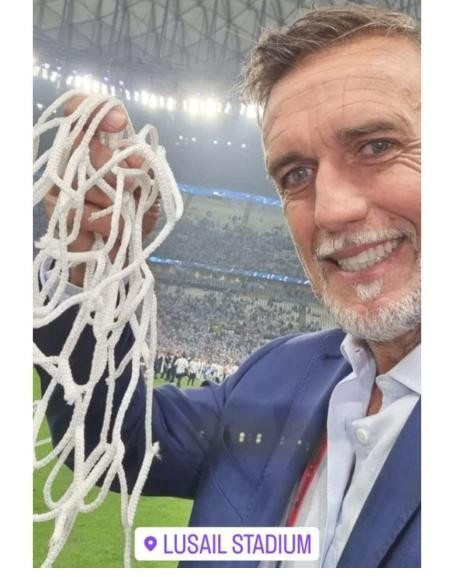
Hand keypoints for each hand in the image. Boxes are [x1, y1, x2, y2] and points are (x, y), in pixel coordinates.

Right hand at [44, 94, 160, 285]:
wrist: (118, 254)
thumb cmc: (132, 216)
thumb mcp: (148, 192)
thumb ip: (145, 171)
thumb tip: (137, 159)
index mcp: (98, 147)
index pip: (84, 112)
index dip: (97, 110)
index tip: (120, 123)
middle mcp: (74, 159)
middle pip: (81, 142)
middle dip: (111, 161)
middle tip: (131, 180)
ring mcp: (61, 183)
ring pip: (79, 177)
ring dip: (110, 197)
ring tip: (124, 212)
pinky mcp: (56, 210)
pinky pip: (76, 209)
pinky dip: (101, 220)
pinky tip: (112, 227)